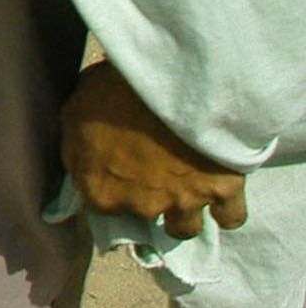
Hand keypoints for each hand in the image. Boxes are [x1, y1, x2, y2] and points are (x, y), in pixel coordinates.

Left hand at [63, 59, 247, 239]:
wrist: (170, 80)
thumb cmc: (114, 90)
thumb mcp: (75, 113)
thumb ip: (76, 149)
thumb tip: (79, 164)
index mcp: (101, 190)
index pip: (101, 206)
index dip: (110, 186)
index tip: (116, 171)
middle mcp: (142, 206)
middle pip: (142, 214)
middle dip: (145, 197)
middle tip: (152, 173)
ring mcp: (184, 202)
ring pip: (184, 227)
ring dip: (183, 214)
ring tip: (185, 193)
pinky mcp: (223, 191)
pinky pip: (231, 217)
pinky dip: (226, 209)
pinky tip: (220, 194)